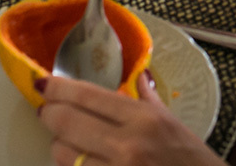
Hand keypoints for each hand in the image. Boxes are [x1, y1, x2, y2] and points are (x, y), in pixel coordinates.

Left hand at [39, 73, 224, 165]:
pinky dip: (73, 165)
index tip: (45, 84)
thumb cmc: (190, 161)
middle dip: (50, 114)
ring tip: (67, 142)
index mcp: (143, 119)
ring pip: (63, 154)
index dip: (59, 88)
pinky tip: (81, 160)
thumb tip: (138, 78)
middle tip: (48, 111)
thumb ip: (147, 99)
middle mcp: (127, 145)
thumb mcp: (171, 122)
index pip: (87, 95)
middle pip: (66, 122)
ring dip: (59, 146)